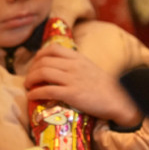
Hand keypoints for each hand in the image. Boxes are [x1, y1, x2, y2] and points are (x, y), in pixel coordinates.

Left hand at [25, 44, 142, 127]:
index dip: (39, 55)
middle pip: (44, 61)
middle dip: (31, 69)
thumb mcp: (90, 68)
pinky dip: (35, 93)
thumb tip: (60, 67)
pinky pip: (48, 90)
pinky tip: (31, 96)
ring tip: (28, 85)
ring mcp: (72, 79)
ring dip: (30, 79)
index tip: (35, 64)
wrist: (120, 101)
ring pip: (43, 72)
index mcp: (78, 58)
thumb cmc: (106, 87)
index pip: (53, 48)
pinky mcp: (72, 94)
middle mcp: (74, 66)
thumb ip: (76, 65)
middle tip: (29, 78)